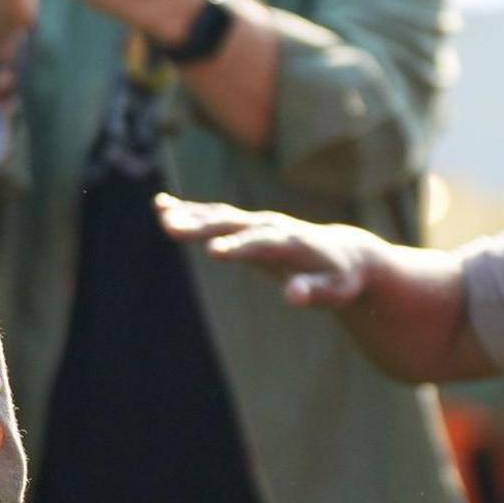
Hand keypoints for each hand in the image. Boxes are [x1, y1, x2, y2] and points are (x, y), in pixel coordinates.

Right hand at [160, 198, 374, 307]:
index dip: (238, 247)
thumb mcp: (336, 290)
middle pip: (232, 224)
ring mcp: (256, 222)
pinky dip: (189, 210)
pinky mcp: (246, 224)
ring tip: (159, 212)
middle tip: (170, 227)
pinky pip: (214, 215)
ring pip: (219, 216)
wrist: (344, 251)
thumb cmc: (340, 276)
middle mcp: (270, 226)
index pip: (261, 244)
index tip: (212, 251)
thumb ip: (315, 292)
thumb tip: (293, 296)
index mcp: (290, 243)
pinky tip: (161, 206)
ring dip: (189, 214)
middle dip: (201, 225)